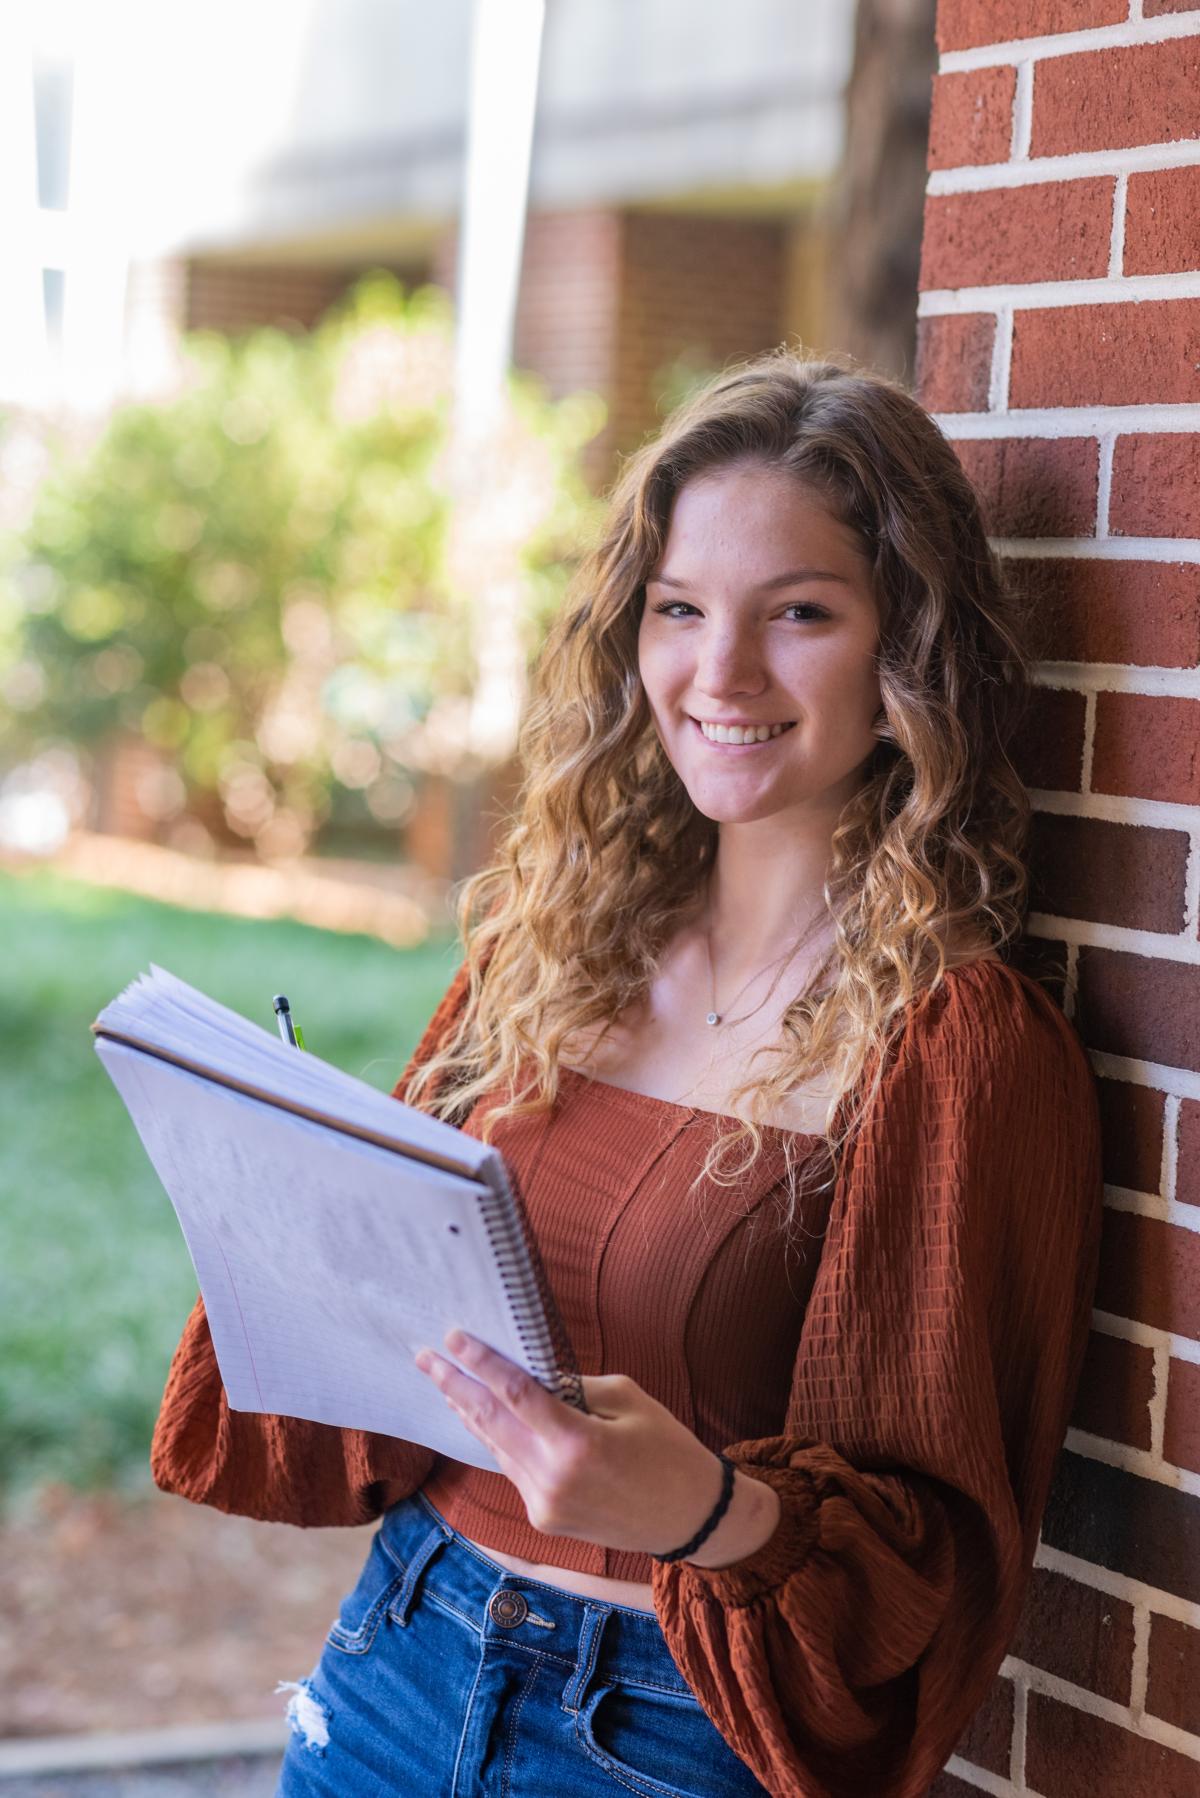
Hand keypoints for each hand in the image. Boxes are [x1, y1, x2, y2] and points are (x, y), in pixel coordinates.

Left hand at [413, 1327, 769, 1561]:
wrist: (690, 1519)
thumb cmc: (669, 1450)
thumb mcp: (628, 1399)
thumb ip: (574, 1388)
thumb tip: (533, 1375)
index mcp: (576, 1443)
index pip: (513, 1393)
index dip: (480, 1362)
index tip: (452, 1337)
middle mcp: (551, 1478)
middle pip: (489, 1421)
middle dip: (453, 1385)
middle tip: (424, 1357)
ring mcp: (543, 1503)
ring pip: (495, 1447)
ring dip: (467, 1412)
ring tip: (443, 1382)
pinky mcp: (543, 1518)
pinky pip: (511, 1468)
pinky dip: (494, 1439)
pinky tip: (479, 1417)